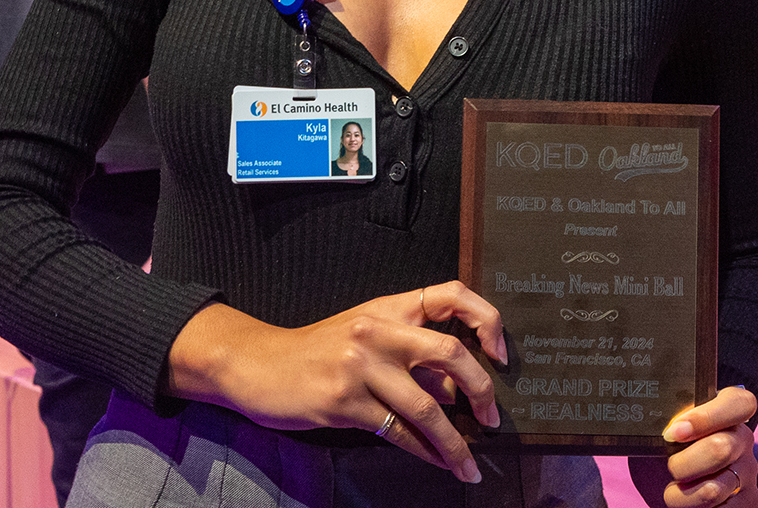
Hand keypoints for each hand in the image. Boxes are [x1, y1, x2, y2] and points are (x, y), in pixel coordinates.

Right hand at [166, 281, 505, 482]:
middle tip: (493, 417)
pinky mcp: (343, 401)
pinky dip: (423, 452)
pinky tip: (436, 462)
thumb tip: (455, 393)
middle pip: (450, 352)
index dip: (486, 319)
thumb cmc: (317, 351)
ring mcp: (361, 364)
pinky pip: (397, 431)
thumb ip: (409, 356)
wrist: (256, 363)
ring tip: (469, 463)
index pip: (451, 294)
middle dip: (482, 389)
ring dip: (455, 442)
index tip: (501, 353)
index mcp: (390, 307)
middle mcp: (379, 329)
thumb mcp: (366, 337)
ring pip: (427, 407)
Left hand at [628, 386, 757, 506]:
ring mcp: (748, 471)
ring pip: (714, 488)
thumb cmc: (666, 450)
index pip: (738, 404)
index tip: (673, 433)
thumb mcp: (665, 431)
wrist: (669, 482)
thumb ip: (670, 422)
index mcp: (729, 412)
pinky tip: (691, 502)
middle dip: (683, 464)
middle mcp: (743, 439)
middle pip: (721, 449)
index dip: (706, 417)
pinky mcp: (749, 500)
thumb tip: (666, 429)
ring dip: (682, 495)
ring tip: (674, 490)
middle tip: (670, 467)